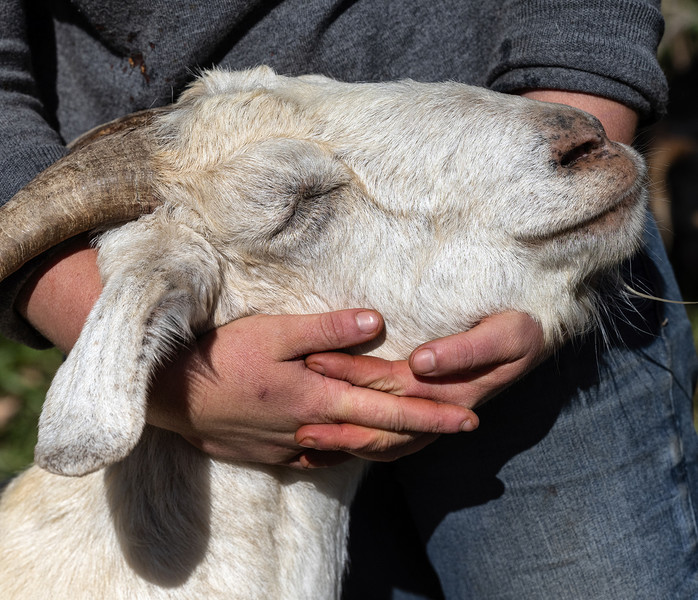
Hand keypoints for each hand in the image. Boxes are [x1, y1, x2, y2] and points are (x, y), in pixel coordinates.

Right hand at [146, 310, 478, 467]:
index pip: (390, 409)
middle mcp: (313, 430)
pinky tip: (354, 445)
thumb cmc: (222, 358)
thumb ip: (327, 330)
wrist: (172, 397)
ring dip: (390, 443)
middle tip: (459, 427)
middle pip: (380, 435)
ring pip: (355, 450)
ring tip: (417, 435)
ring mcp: (293, 447)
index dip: (432, 415)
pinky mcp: (273, 454)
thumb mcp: (274, 332)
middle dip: (424, 433)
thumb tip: (376, 323)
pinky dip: (350, 451)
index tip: (469, 419)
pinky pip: (324, 458)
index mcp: (320, 398)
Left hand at [294, 311, 545, 463]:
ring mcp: (431, 420)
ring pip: (382, 442)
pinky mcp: (425, 419)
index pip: (392, 386)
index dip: (352, 375)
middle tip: (296, 420)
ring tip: (303, 442)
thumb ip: (464, 350)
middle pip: (379, 421)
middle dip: (336, 421)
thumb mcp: (506, 334)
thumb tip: (420, 363)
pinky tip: (331, 454)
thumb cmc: (519, 328)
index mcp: (451, 393)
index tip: (315, 361)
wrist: (533, 340)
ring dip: (344, 442)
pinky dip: (360, 449)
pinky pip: (390, 443)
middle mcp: (438, 413)